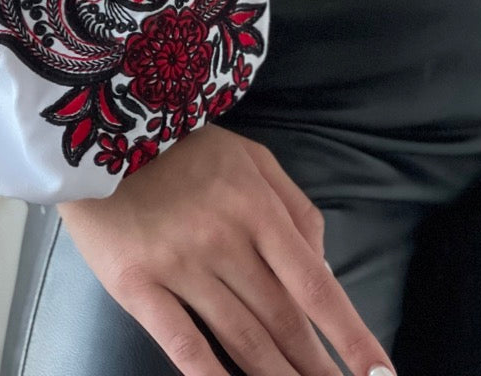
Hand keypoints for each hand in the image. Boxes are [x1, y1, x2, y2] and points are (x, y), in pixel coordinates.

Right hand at [56, 121, 396, 375]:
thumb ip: (294, 207)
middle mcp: (224, 239)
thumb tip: (324, 267)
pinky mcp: (136, 284)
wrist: (102, 128)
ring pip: (240, 338)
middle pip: (281, 319)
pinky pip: (180, 342)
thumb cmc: (185, 146)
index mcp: (257, 206)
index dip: (349, 332)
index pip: (314, 283)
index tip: (379, 372)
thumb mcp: (252, 156)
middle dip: (317, 366)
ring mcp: (180, 264)